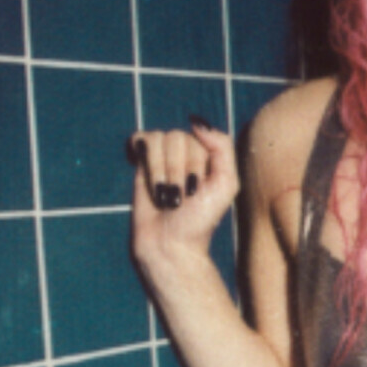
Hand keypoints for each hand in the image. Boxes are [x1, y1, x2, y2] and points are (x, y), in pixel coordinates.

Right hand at [129, 118, 238, 270]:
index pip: (199, 138)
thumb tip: (194, 122)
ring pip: (157, 140)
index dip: (194, 166)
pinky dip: (144, 162)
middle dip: (176, 171)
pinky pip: (140, 139)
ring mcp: (164, 155)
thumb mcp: (226, 184)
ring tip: (164, 195)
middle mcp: (187, 151)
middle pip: (177, 138)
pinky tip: (148, 178)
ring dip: (160, 172)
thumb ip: (222, 146)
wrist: (170, 244)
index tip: (196, 192)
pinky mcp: (142, 163)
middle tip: (179, 198)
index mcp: (209, 153)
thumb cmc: (201, 219)